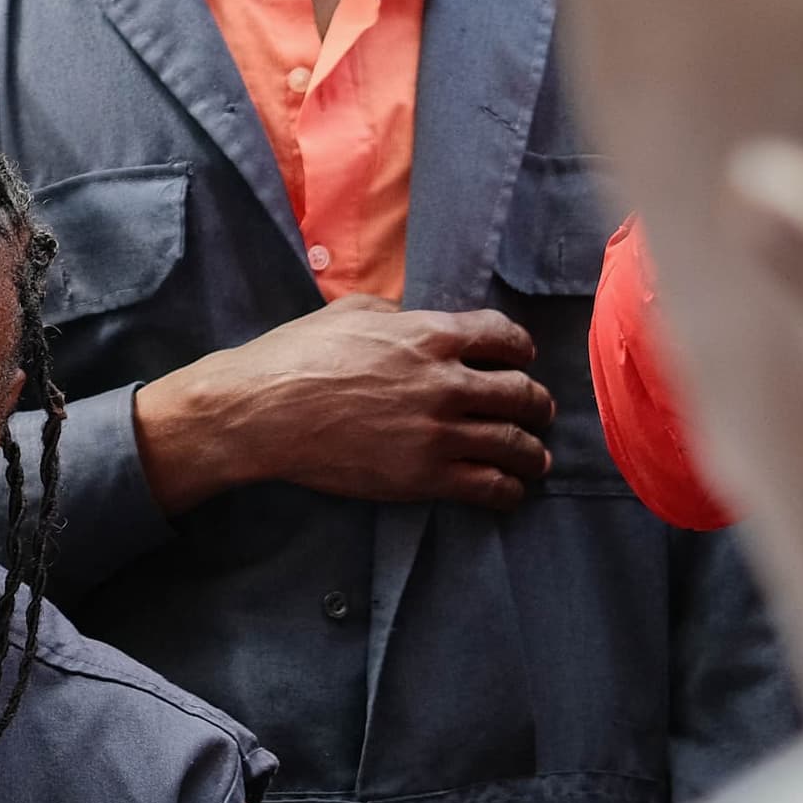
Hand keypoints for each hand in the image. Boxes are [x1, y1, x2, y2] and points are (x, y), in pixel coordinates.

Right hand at [131, 295, 554, 515]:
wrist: (264, 412)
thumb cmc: (296, 356)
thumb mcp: (350, 311)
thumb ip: (396, 313)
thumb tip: (412, 319)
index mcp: (431, 335)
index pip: (505, 336)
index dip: (521, 349)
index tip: (523, 359)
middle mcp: (446, 382)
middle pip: (520, 393)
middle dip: (536, 403)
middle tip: (538, 411)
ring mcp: (439, 433)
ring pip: (514, 443)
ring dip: (532, 452)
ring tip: (535, 459)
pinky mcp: (424, 476)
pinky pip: (488, 485)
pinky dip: (508, 489)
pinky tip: (509, 491)